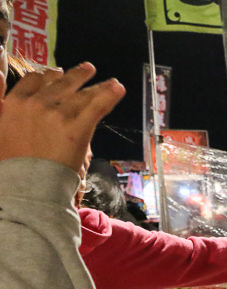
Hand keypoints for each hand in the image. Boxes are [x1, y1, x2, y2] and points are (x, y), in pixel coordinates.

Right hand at [0, 63, 124, 171]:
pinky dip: (109, 96)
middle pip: (61, 83)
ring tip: (110, 81)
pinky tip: (118, 89)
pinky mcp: (78, 128)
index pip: (34, 80)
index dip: (47, 76)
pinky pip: (96, 107)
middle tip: (87, 69)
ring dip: (97, 85)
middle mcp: (37, 103)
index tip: (56, 74)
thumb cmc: (10, 163)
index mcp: (15, 103)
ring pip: (81, 93)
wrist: (26, 183)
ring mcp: (58, 115)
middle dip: (76, 76)